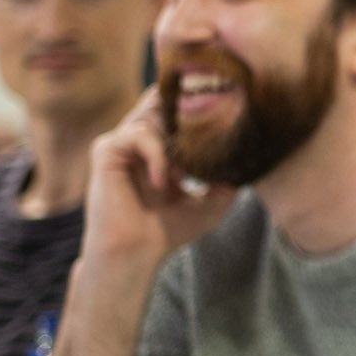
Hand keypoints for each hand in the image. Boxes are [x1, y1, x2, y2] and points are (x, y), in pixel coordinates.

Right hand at [82, 88, 235, 269]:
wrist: (135, 254)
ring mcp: (121, 144)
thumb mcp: (210, 206)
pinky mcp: (106, 151)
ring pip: (152, 115)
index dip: (196, 105)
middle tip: (210, 119)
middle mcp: (139, 140)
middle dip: (186, 108)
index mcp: (159, 148)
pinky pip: (137, 135)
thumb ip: (227, 183)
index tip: (225, 107)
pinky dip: (157, 154)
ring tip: (185, 168)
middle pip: (161, 100)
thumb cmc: (167, 232)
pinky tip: (162, 182)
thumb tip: (250, 165)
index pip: (175, 110)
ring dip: (175, 137)